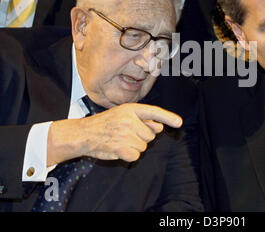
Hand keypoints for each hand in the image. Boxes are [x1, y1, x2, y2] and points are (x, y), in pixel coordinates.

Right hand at [47, 103, 182, 165]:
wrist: (84, 134)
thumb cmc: (106, 124)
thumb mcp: (124, 116)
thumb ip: (143, 120)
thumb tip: (160, 126)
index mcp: (131, 109)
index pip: (154, 112)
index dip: (168, 117)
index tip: (179, 122)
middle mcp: (129, 120)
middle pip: (151, 135)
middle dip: (142, 137)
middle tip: (126, 134)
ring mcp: (125, 134)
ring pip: (144, 146)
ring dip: (134, 146)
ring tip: (120, 140)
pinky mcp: (120, 147)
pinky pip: (136, 155)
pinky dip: (129, 155)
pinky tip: (119, 149)